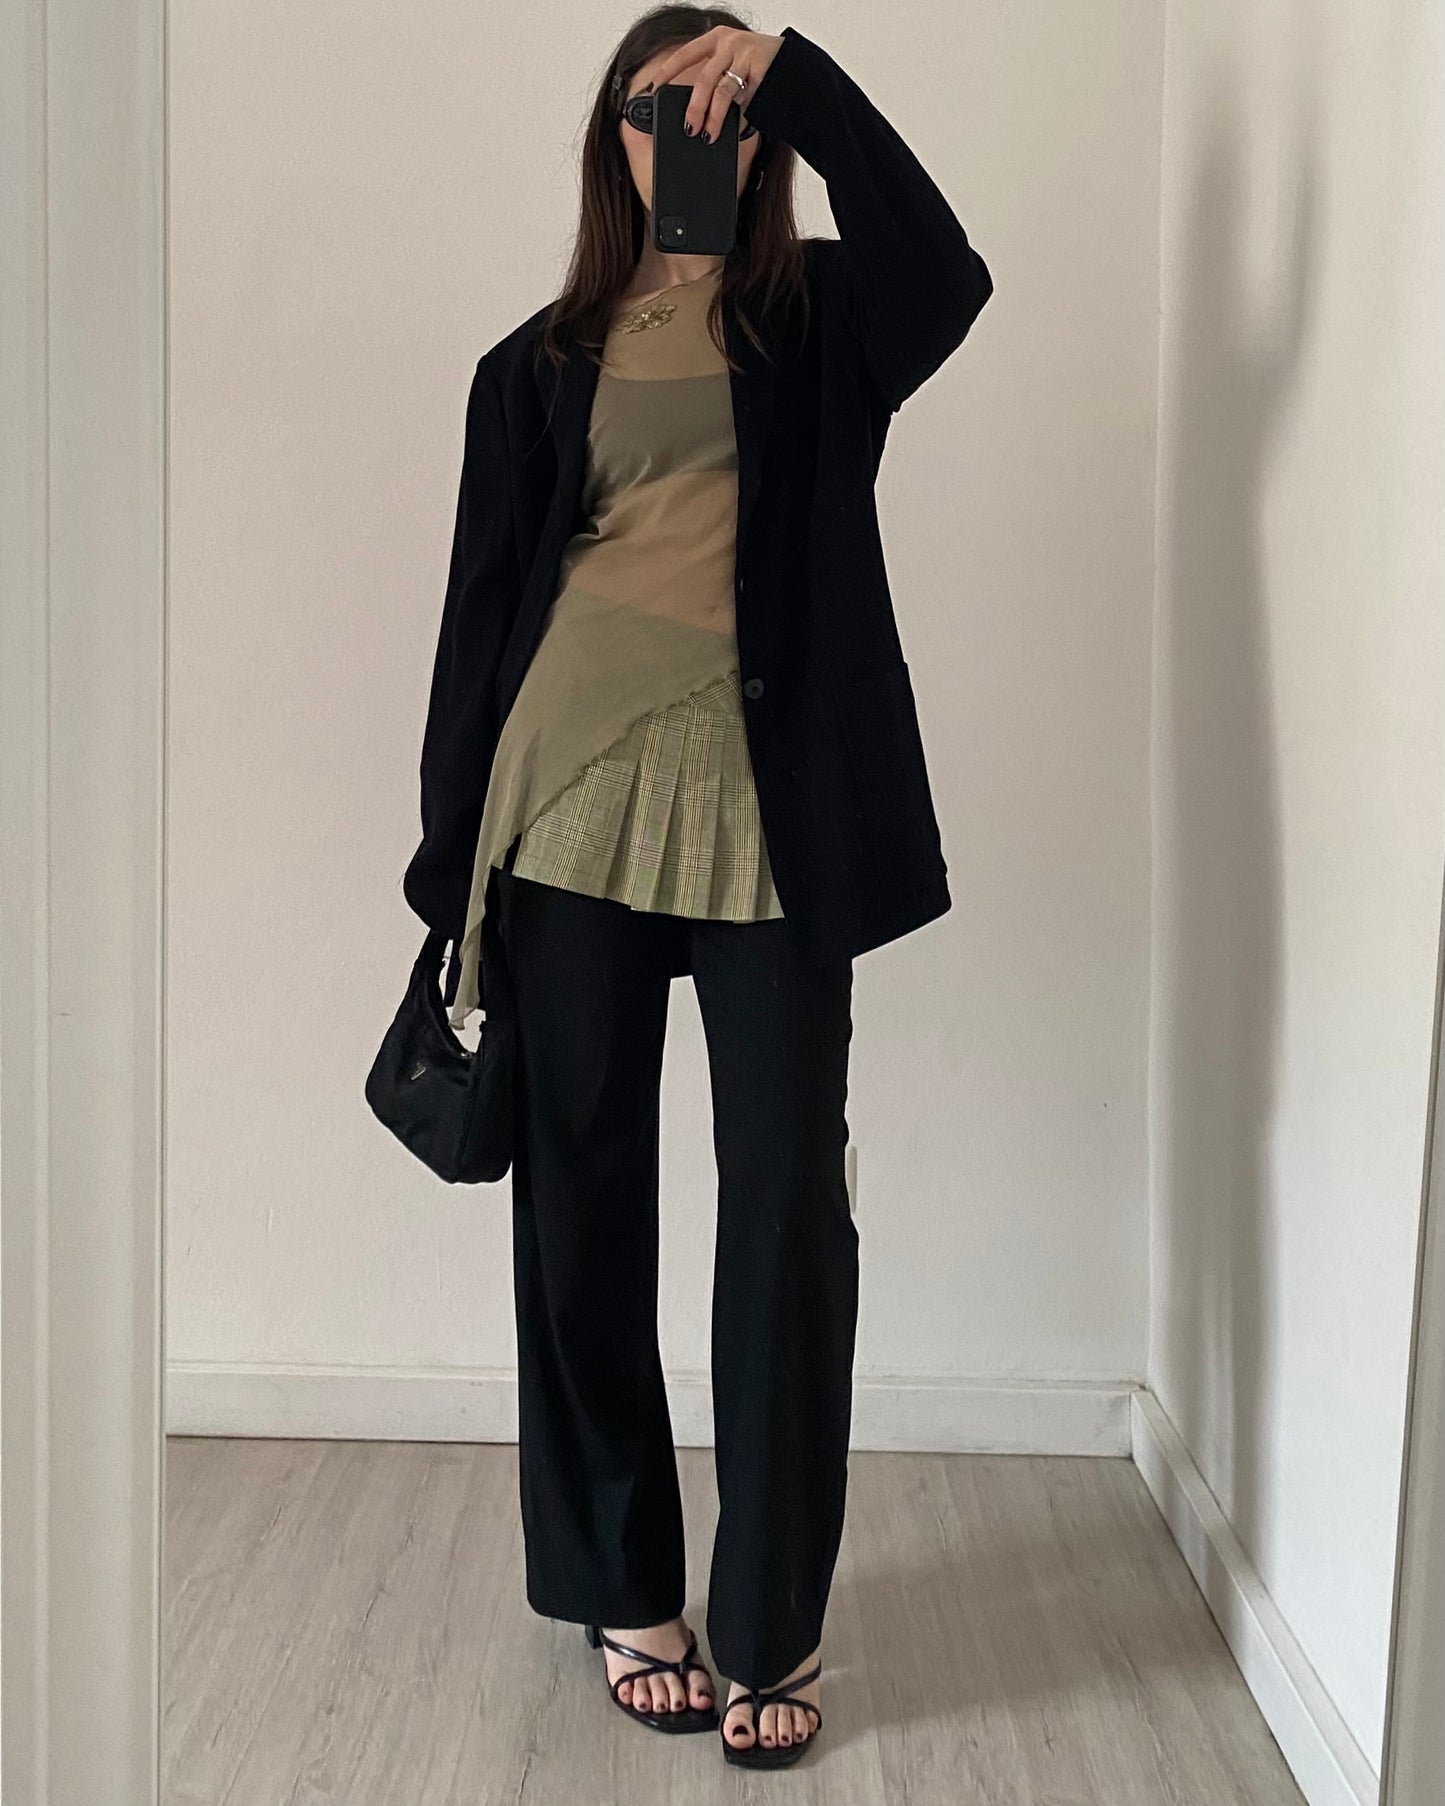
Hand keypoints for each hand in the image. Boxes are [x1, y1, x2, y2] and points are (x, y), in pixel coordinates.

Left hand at [644, 25, 784, 143]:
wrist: (796, 66)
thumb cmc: (761, 71)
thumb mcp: (733, 70)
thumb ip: (716, 83)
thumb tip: (693, 115)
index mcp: (717, 39)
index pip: (685, 54)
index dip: (667, 71)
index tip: (653, 87)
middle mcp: (728, 42)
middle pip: (703, 78)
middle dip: (694, 107)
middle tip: (688, 128)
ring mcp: (744, 53)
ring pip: (721, 91)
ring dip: (712, 117)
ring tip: (707, 135)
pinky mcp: (759, 67)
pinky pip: (742, 96)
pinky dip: (735, 114)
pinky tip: (732, 126)